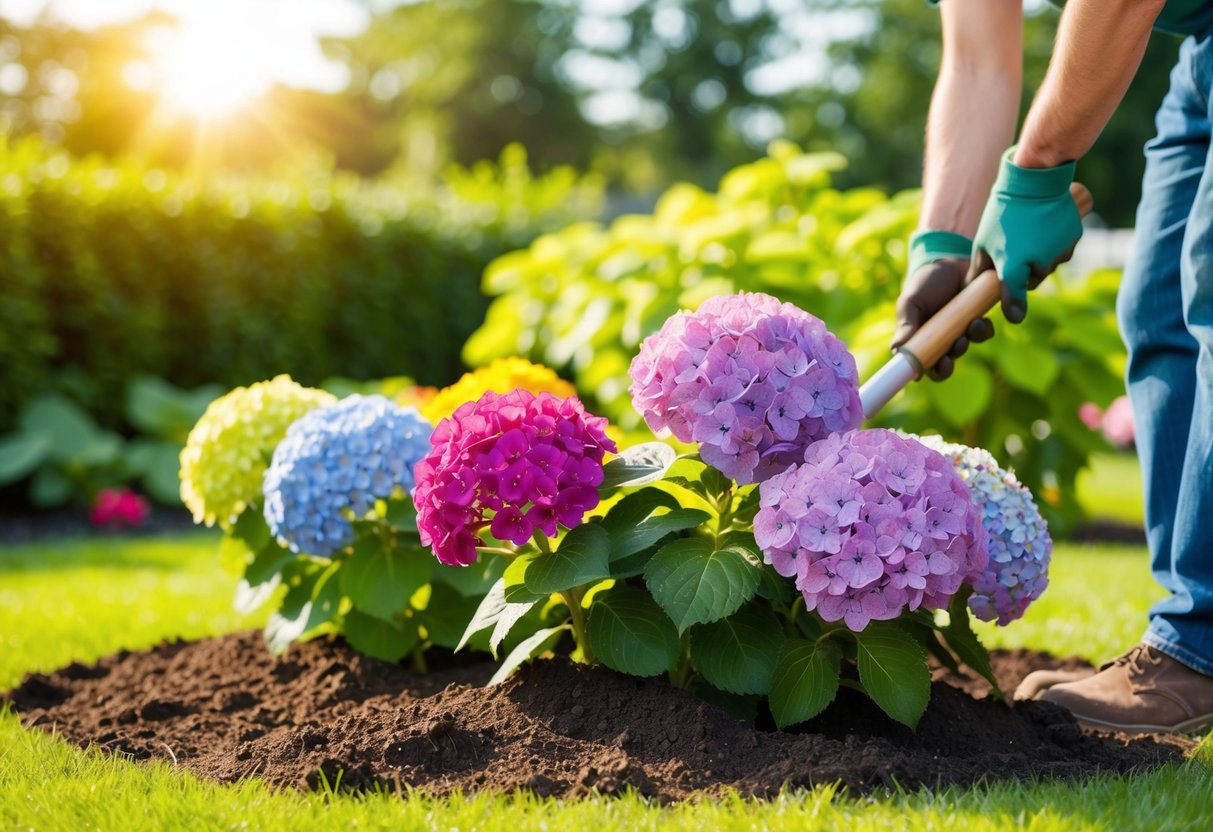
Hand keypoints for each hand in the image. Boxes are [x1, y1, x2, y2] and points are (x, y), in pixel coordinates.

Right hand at [892, 233, 995, 380]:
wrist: (950, 259)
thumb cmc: (925, 282)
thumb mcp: (911, 301)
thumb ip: (906, 324)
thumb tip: (896, 350)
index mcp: (919, 338)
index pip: (922, 364)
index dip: (929, 371)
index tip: (937, 364)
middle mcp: (938, 339)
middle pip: (944, 365)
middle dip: (950, 363)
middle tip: (955, 349)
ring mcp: (958, 331)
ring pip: (964, 348)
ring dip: (969, 341)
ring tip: (973, 325)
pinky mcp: (976, 320)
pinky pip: (983, 334)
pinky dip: (984, 330)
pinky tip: (981, 318)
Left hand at [968, 146, 1082, 322]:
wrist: (1034, 181)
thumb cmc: (1002, 213)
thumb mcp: (982, 242)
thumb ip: (978, 271)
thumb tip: (969, 291)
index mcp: (1014, 266)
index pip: (1015, 301)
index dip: (1014, 309)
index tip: (1014, 315)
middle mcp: (1040, 264)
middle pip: (1032, 281)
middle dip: (1024, 272)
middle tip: (1015, 251)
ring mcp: (1060, 252)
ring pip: (1048, 266)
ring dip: (1039, 258)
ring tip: (1028, 234)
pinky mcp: (1074, 239)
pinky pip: (1062, 251)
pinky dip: (1054, 245)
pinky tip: (1043, 228)